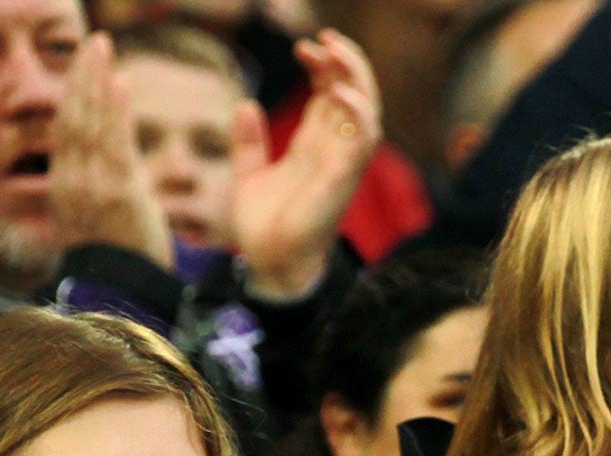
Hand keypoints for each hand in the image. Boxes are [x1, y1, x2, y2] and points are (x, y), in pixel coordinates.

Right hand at [49, 33, 172, 269]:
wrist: (123, 293)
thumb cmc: (118, 258)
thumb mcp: (98, 216)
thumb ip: (98, 182)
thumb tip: (103, 153)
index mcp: (63, 187)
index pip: (64, 129)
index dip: (71, 94)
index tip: (81, 66)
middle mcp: (73, 182)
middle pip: (73, 117)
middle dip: (82, 76)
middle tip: (92, 42)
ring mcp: (94, 186)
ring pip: (90, 124)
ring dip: (97, 82)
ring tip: (102, 50)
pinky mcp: (120, 193)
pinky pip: (114, 143)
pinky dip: (115, 111)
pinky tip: (118, 84)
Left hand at [229, 29, 379, 300]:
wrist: (268, 263)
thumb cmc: (263, 225)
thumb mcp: (248, 173)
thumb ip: (248, 140)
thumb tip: (244, 103)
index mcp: (314, 146)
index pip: (331, 95)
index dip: (324, 66)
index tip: (303, 46)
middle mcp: (333, 151)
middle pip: (355, 95)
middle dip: (346, 62)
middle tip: (324, 37)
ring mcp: (341, 164)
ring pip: (367, 111)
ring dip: (356, 78)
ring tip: (335, 49)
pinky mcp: (342, 179)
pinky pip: (360, 141)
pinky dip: (356, 112)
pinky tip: (338, 90)